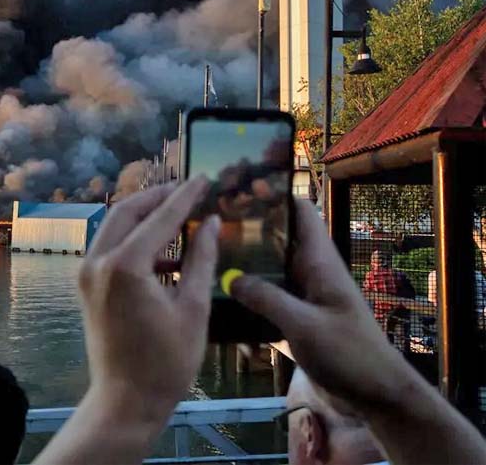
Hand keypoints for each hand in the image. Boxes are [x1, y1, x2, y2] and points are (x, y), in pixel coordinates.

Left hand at [78, 176, 221, 428]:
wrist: (125, 401)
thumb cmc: (166, 362)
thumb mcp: (193, 308)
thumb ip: (201, 259)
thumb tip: (212, 222)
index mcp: (125, 267)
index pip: (160, 218)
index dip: (185, 197)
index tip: (203, 179)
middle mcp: (98, 262)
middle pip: (127, 211)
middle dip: (158, 197)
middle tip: (187, 188)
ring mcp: (87, 273)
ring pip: (114, 226)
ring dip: (144, 215)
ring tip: (179, 211)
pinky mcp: (86, 284)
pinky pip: (110, 247)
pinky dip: (134, 239)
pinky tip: (165, 250)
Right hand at [231, 200, 485, 464]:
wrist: (376, 397)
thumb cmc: (350, 353)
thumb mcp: (305, 325)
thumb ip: (267, 299)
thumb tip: (229, 277)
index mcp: (319, 263)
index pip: (301, 213)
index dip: (275, 194)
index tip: (240, 184)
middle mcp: (308, 273)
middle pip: (276, 239)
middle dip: (247, 228)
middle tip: (207, 220)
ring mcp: (301, 297)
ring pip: (267, 271)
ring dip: (242, 265)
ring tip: (204, 255)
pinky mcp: (294, 321)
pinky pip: (265, 302)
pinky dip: (245, 300)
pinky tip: (217, 302)